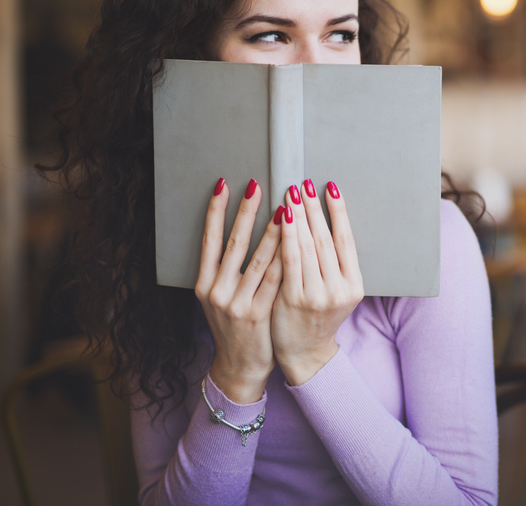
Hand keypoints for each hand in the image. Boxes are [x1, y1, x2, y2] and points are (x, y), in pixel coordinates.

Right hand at [195, 178, 282, 403]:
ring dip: (272, 231)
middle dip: (245, 212)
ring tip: (284, 207)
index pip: (209, 239)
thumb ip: (226, 269)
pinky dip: (285, 258)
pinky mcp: (258, 314)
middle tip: (256, 185)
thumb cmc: (235, 324)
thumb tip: (240, 227)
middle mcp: (216, 292)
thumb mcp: (220, 297)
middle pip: (234, 243)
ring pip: (258, 260)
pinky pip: (276, 280)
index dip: (214, 211)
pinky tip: (297, 241)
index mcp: (204, 284)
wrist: (239, 366)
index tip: (223, 184)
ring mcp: (236, 304)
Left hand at [271, 180, 363, 385]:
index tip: (330, 188)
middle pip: (326, 240)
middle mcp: (339, 290)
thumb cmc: (318, 316)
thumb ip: (335, 263)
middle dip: (315, 208)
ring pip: (308, 247)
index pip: (346, 240)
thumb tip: (325, 221)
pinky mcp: (294, 300)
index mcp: (354, 285)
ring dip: (300, 216)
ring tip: (293, 194)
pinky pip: (289, 261)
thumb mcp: (338, 291)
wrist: (305, 353)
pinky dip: (286, 236)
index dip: (339, 211)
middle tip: (306, 184)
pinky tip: (282, 218)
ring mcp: (317, 296)